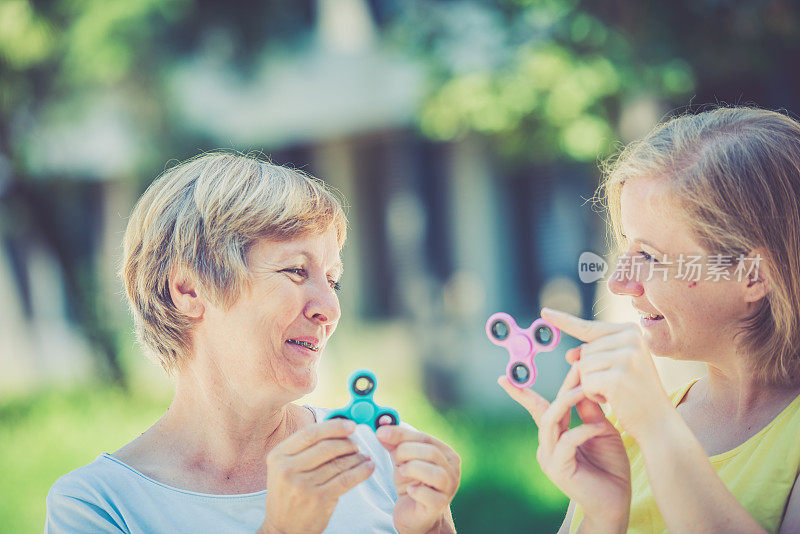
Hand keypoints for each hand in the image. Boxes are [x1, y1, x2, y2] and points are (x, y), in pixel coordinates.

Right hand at [260, 419, 374, 533]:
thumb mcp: (284, 468)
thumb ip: (304, 449)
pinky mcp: (319, 499)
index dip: (334, 426)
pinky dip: (361, 471)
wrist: (283, 528)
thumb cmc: (288, 494)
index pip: (310, 433)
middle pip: (326, 447)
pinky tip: (368, 467)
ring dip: (356, 457)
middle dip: (347, 443)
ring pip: (338, 463)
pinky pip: (346, 479)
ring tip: (363, 456)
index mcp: (278, 456)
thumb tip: (337, 428)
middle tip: (356, 444)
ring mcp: (303, 485)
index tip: (350, 425)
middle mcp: (288, 469)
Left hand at [376, 426, 459, 533]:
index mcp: (446, 453)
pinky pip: (428, 494)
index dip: (401, 434)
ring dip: (412, 469)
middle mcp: (452, 469)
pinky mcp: (439, 504)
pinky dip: (415, 490)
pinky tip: (409, 490)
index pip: (425, 437)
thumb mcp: (402, 460)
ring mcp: (449, 488)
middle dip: (406, 453)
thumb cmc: (411, 484)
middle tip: (395, 461)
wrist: (415, 514)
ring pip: (434, 472)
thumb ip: (395, 444)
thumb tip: (381, 427)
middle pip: (431, 452)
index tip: (381, 433)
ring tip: (402, 473)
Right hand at [499, 362, 630, 530]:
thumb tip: (582, 386)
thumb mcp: (603, 432)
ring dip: (567, 401)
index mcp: (555, 435)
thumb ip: (591, 412)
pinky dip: (583, 430)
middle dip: (562, 387)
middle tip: (578, 367)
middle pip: (546, 409)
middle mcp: (547, 444)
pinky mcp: (558, 468)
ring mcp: (549, 457)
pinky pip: (567, 441)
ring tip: (586, 389)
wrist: (616, 502)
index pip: (538, 407)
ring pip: (550, 421)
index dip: (524, 391)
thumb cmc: (611, 467)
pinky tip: (601, 428)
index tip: (506, 376)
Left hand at [541, 307, 673, 439]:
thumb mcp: (617, 367)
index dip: (564, 321)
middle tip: (615, 384)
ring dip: (591, 385)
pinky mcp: (616, 377)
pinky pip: (585, 383)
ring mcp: (625, 357)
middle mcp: (630, 338)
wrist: (659, 421)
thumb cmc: (636, 393)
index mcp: (631, 331)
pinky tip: (613, 400)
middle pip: (583, 352)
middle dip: (591, 372)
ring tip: (616, 392)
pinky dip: (593, 395)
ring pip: (582, 368)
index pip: (589, 326)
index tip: (544, 311)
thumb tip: (569, 355)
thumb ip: (594, 356)